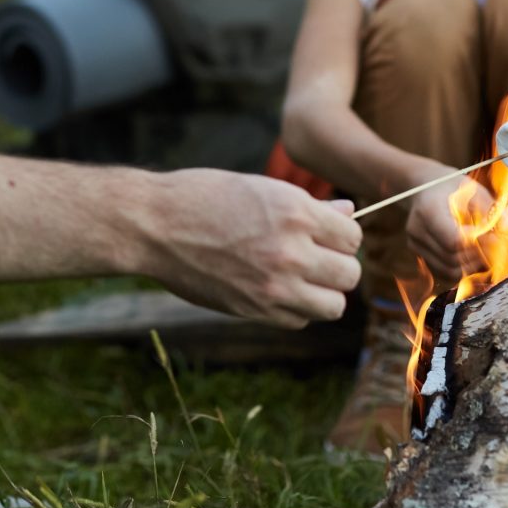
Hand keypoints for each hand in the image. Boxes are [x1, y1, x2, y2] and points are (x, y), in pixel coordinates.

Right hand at [144, 170, 361, 328]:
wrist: (154, 225)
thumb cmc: (204, 197)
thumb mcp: (260, 188)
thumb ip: (309, 207)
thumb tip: (349, 213)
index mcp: (295, 211)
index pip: (353, 237)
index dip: (341, 237)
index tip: (324, 237)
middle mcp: (292, 250)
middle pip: (350, 275)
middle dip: (338, 267)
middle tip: (315, 260)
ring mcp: (274, 284)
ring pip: (334, 305)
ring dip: (323, 294)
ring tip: (302, 280)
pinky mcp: (255, 309)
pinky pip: (300, 319)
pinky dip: (296, 309)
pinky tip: (275, 291)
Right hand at [403, 169, 490, 286]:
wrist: (425, 187)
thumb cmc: (453, 188)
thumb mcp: (474, 190)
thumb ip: (488, 212)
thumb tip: (505, 236)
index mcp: (429, 210)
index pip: (453, 240)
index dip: (478, 245)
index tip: (495, 239)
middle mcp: (417, 230)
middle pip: (452, 259)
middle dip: (477, 257)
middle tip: (495, 249)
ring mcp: (415, 244)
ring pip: (447, 271)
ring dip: (470, 267)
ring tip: (484, 253)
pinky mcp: (419, 254)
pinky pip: (442, 273)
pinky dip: (460, 271)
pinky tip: (471, 258)